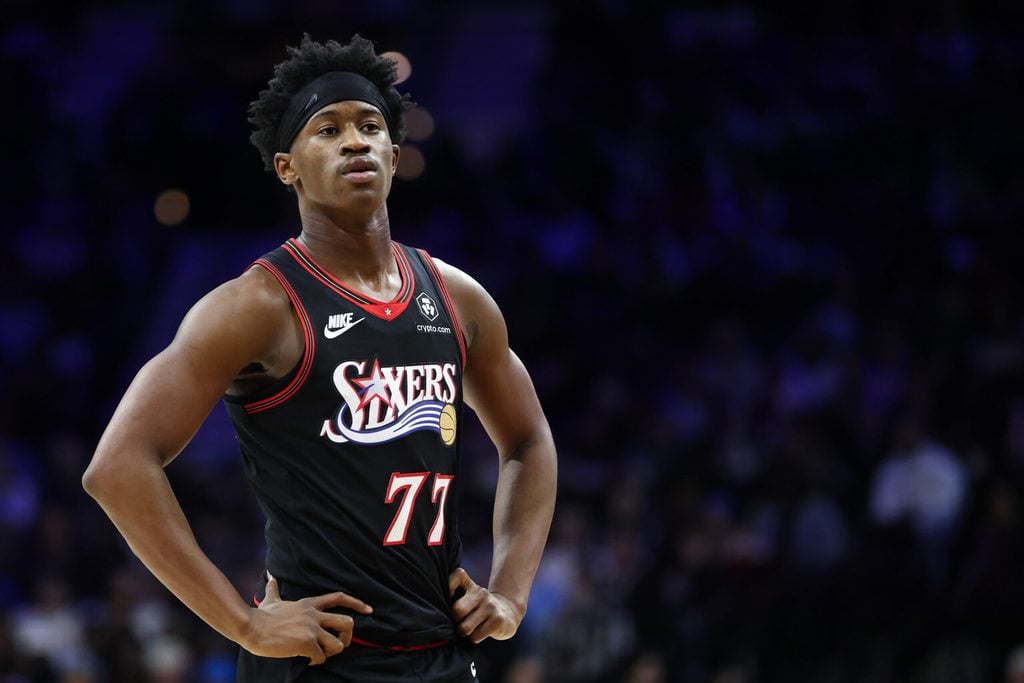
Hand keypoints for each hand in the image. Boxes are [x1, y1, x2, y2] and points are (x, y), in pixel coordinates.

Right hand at [241, 572, 372, 664]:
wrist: (251, 626)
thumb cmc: (261, 615)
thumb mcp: (272, 599)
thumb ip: (274, 588)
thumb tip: (270, 575)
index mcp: (309, 604)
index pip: (339, 598)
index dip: (356, 603)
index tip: (368, 610)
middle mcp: (314, 615)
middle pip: (347, 622)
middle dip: (348, 636)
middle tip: (341, 644)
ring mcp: (311, 629)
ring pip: (337, 644)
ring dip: (331, 652)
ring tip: (320, 654)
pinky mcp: (306, 643)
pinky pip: (321, 657)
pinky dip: (317, 661)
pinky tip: (308, 660)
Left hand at [448, 567, 521, 642]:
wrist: (508, 613)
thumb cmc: (481, 609)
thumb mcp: (470, 597)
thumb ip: (456, 598)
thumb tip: (438, 613)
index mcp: (471, 586)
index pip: (458, 574)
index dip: (448, 585)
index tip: (448, 598)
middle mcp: (481, 593)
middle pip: (457, 610)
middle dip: (455, 621)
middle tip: (459, 623)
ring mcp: (490, 606)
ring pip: (465, 627)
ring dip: (464, 633)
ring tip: (470, 629)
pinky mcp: (497, 620)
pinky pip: (475, 636)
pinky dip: (474, 639)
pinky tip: (480, 633)